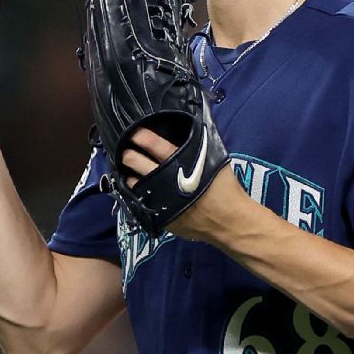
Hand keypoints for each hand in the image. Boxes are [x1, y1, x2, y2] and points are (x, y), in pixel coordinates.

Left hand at [121, 128, 246, 240]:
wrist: (228, 222)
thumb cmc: (225, 189)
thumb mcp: (215, 161)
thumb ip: (199, 146)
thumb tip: (189, 131)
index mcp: (181, 164)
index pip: (156, 145)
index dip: (142, 137)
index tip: (134, 132)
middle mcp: (165, 181)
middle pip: (138, 163)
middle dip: (129, 154)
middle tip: (126, 150)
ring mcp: (159, 200)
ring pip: (134, 183)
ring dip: (131, 175)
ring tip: (130, 170)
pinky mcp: (158, 216)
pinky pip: (140, 202)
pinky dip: (138, 193)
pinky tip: (140, 188)